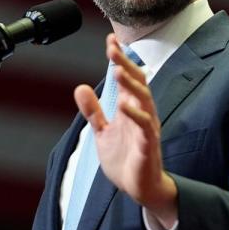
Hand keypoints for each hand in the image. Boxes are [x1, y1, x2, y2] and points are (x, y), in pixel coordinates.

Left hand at [73, 34, 177, 227]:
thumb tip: (80, 88)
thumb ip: (93, 111)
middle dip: (125, 64)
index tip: (110, 40)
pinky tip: (125, 105)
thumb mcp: (102, 132)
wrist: (138, 189)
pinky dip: (136, 115)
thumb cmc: (125, 159)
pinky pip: (145, 126)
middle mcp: (141, 113)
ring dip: (132, 84)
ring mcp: (146, 128)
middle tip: (112, 48)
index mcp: (130, 108)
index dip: (119, 59)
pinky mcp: (148, 145)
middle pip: (136, 82)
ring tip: (118, 70)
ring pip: (144, 100)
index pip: (126, 78)